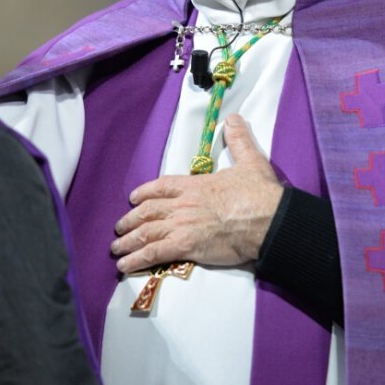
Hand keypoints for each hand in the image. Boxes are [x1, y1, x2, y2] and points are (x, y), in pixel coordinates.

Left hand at [111, 114, 283, 272]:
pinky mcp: (186, 246)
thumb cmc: (260, 194)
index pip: (161, 185)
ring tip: (116, 249)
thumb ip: (239, 140)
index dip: (144, 192)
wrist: (267, 220)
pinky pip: (153, 253)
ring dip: (127, 241)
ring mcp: (182, 225)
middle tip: (120, 228)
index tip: (133, 198)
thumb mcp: (250, 161)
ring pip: (145, 232)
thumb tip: (234, 119)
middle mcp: (183, 204)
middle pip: (147, 211)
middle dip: (130, 220)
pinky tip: (124, 265)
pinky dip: (136, 259)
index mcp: (195, 184)